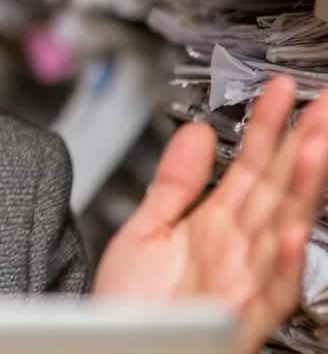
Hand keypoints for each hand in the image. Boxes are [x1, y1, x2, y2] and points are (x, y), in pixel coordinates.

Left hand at [93, 75, 327, 353]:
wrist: (112, 347)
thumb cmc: (130, 304)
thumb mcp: (146, 230)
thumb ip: (174, 182)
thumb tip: (195, 132)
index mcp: (214, 226)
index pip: (250, 167)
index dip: (266, 128)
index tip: (280, 91)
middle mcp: (235, 250)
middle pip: (276, 190)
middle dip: (300, 147)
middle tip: (320, 106)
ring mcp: (242, 282)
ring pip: (282, 231)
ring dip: (300, 190)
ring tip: (315, 148)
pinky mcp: (240, 318)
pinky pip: (270, 291)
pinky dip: (282, 264)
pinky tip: (290, 234)